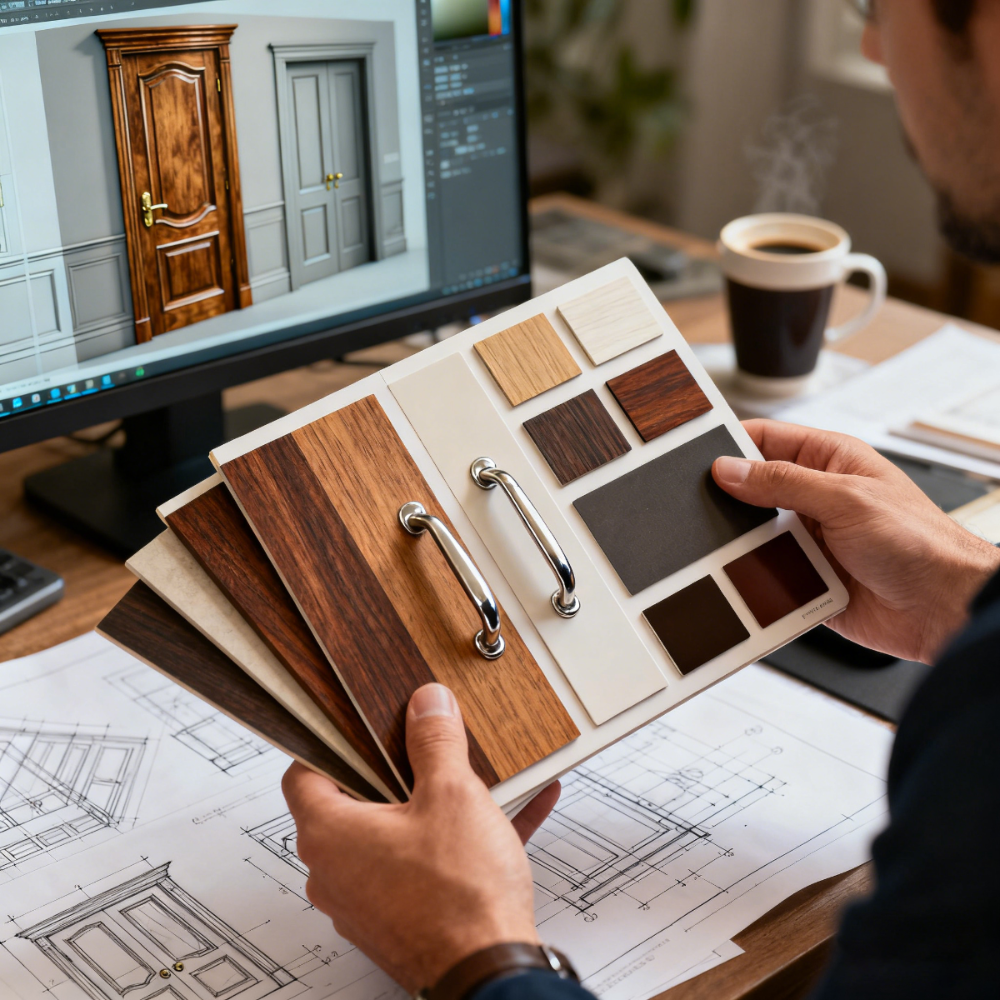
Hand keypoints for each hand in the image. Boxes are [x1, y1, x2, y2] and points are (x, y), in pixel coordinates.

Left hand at [282, 684, 557, 992]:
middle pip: (354, 801)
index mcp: (330, 834)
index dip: (330, 741)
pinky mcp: (402, 918)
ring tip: (476, 778)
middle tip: (425, 745)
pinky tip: (512, 812)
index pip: (303, 772)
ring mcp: (367, 900)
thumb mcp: (452, 794)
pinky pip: (426, 863)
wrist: (490, 973)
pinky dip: (459, 838)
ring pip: (395, 834)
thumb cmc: (459, 900)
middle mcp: (336, 872)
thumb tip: (427, 706)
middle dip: (395, 770)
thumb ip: (435, 742)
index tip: (356, 725)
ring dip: (433, 804)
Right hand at [712, 419, 999, 663]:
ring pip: (753, 534)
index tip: (695, 453)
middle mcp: (817, 498)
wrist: (944, 609)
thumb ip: (784, 482)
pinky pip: (764, 573)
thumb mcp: (846, 499)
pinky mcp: (806, 577)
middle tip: (697, 504)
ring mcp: (811, 538)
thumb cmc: (921, 544)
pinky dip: (753, 576)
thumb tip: (730, 470)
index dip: (731, 442)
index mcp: (831, 461)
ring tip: (721, 544)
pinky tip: (744, 576)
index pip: (767, 439)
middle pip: (753, 489)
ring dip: (741, 542)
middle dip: (728, 498)